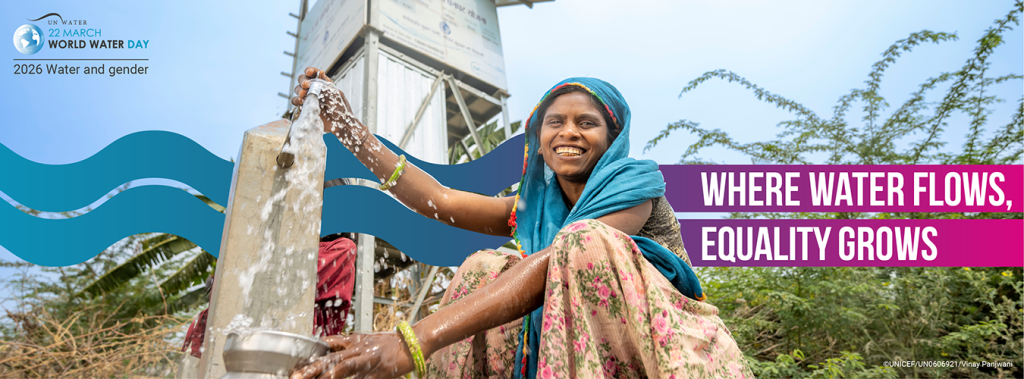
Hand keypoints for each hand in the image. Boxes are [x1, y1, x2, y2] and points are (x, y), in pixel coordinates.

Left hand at [289, 332, 415, 378]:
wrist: (411, 343)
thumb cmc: (387, 343)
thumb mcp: (364, 339)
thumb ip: (345, 343)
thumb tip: (325, 343)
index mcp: (354, 341)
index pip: (328, 345)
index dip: (312, 353)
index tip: (295, 363)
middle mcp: (358, 350)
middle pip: (331, 358)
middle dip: (312, 369)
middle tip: (296, 376)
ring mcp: (368, 361)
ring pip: (345, 368)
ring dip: (330, 375)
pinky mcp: (379, 373)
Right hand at [291, 66, 368, 148]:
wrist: (340, 124)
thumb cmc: (341, 109)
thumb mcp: (336, 93)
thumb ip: (326, 83)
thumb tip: (320, 72)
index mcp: (323, 83)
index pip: (313, 73)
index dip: (310, 70)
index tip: (309, 72)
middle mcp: (315, 89)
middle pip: (303, 80)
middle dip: (303, 81)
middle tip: (305, 85)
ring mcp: (309, 98)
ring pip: (298, 90)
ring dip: (299, 90)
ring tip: (303, 94)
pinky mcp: (305, 107)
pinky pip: (296, 102)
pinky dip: (296, 100)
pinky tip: (301, 101)